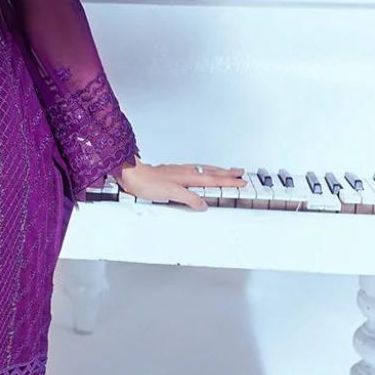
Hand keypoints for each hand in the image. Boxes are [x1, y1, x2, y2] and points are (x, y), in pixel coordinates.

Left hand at [114, 159, 245, 211]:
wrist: (133, 175)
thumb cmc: (148, 183)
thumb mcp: (171, 193)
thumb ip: (189, 199)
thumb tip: (203, 205)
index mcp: (189, 176)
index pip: (214, 180)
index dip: (229, 182)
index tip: (241, 182)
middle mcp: (187, 172)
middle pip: (212, 172)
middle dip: (228, 173)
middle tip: (240, 172)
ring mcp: (180, 171)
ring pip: (204, 170)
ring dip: (217, 171)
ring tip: (226, 171)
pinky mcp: (173, 173)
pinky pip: (195, 170)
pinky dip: (204, 171)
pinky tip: (200, 173)